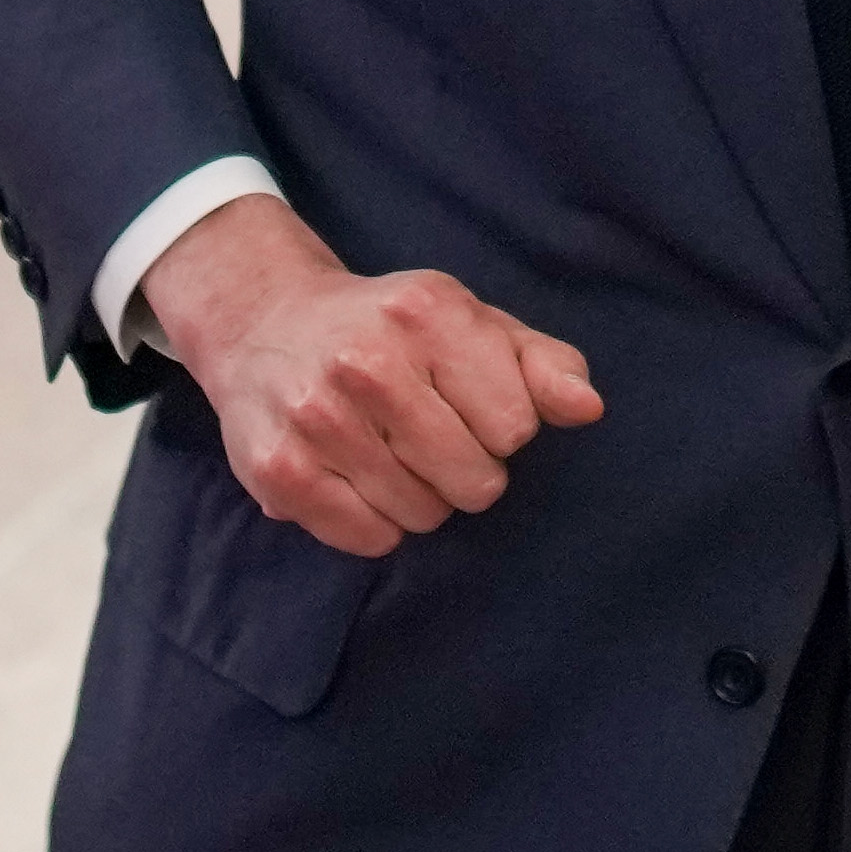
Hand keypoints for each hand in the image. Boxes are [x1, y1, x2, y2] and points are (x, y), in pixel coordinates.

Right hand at [146, 190, 596, 554]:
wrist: (263, 324)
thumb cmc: (391, 332)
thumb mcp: (473, 325)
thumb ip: (542, 364)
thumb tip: (587, 408)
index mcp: (427, 312)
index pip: (515, 426)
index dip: (502, 428)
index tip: (470, 407)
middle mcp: (366, 360)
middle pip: (474, 480)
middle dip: (467, 471)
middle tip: (430, 439)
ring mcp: (316, 417)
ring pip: (423, 515)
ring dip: (420, 499)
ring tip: (389, 453)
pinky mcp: (278, 470)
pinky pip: (370, 539)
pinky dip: (375, 523)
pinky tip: (355, 478)